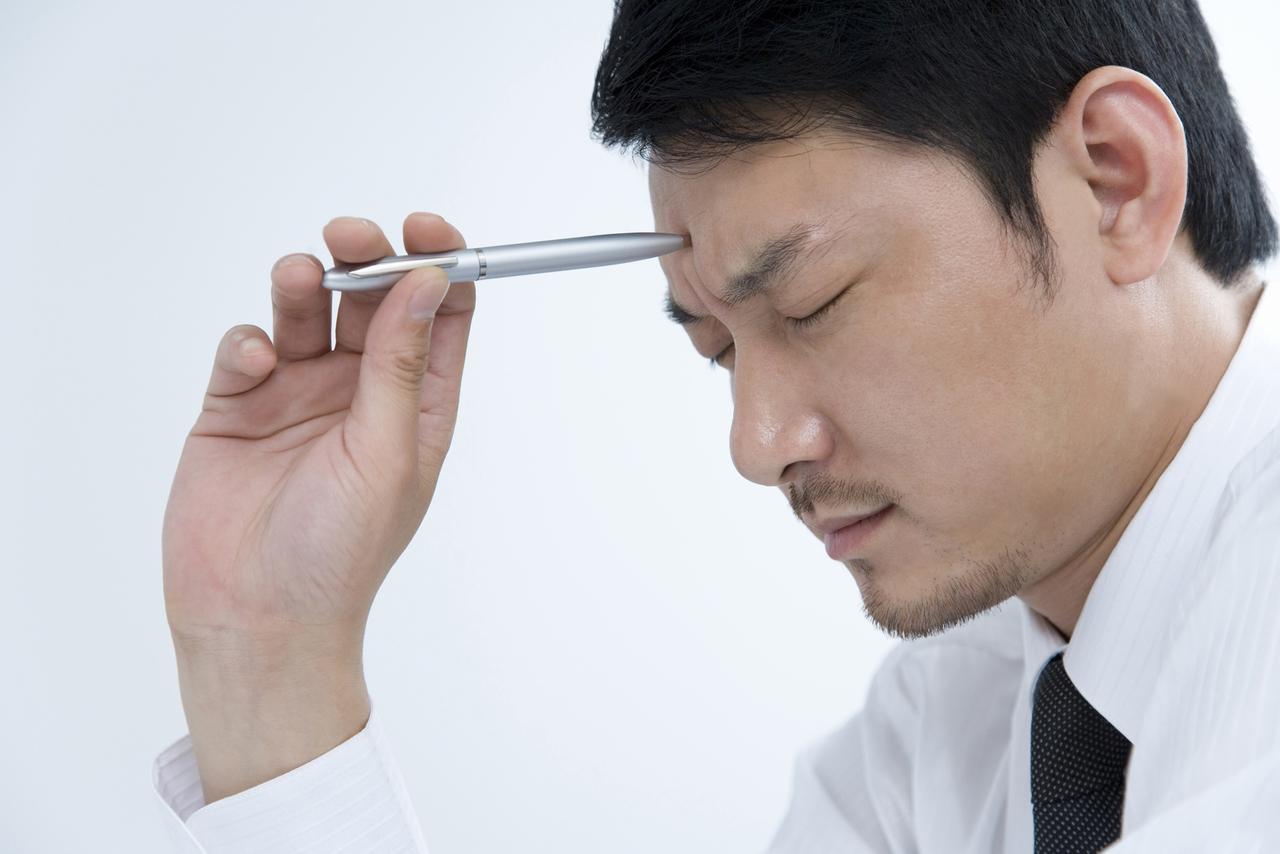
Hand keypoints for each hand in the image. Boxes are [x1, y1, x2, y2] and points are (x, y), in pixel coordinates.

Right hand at [162, 213, 475, 802]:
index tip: (427, 229)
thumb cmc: (338, 556)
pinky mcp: (237, 408)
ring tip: (301, 275)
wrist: (256, 620)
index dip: (439, 264)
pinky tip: (252, 362)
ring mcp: (297, 397)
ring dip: (304, 284)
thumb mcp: (387, 453)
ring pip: (304, 313)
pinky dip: (249, 342)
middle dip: (365, 258)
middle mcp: (359, 393)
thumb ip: (401, 367)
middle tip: (352, 235)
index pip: (438, 316)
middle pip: (371, 300)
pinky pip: (245, 349)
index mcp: (415, 405)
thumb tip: (431, 284)